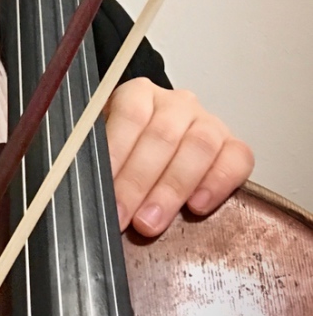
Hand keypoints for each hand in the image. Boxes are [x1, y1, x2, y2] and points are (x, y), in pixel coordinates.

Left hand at [103, 78, 253, 236]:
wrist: (153, 141)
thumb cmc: (125, 146)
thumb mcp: (101, 141)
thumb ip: (92, 154)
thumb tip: (78, 183)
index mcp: (138, 94)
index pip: (130, 116)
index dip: (117, 154)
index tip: (103, 189)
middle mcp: (175, 103)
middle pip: (162, 136)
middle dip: (138, 181)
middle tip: (123, 215)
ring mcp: (207, 122)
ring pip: (198, 147)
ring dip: (172, 189)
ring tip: (151, 221)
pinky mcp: (232, 145)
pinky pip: (237, 159)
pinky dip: (218, 183)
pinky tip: (197, 206)